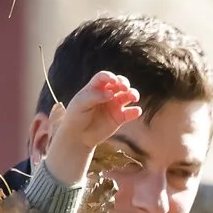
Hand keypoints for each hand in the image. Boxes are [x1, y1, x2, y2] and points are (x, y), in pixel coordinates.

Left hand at [40, 70, 142, 184]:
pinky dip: (135, 111)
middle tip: (124, 88)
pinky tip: (136, 112)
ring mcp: (114, 105)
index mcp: (95, 88)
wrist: (78, 136)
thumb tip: (111, 94)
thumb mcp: (81, 104)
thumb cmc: (76, 117)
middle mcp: (107, 94)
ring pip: (128, 95)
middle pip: (119, 83)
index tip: (113, 81)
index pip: (104, 77)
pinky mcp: (120, 118)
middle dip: (124, 83)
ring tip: (133, 97)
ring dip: (133, 94)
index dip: (110, 76)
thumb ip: (95, 96)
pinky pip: (131, 113)